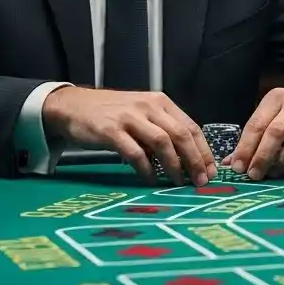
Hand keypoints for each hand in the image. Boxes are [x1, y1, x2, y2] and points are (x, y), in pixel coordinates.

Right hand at [42, 87, 215, 185]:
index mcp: (160, 102)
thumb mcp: (142, 113)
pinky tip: (151, 179)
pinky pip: (135, 152)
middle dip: (195, 160)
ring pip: (162, 142)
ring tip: (179, 182)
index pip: (190, 126)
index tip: (211, 170)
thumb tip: (186, 157)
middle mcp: (148, 106)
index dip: (203, 150)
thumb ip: (161, 129)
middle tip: (201, 181)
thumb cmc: (110, 112)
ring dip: (174, 165)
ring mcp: (130, 117)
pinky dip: (146, 168)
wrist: (73, 105)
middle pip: (180, 134)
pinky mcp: (111, 131)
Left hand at [229, 85, 283, 179]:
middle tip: (254, 175)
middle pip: (276, 132)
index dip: (246, 147)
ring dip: (282, 162)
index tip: (238, 168)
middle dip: (262, 156)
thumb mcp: (273, 115)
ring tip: (273, 173)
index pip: (257, 123)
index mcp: (275, 97)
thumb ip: (253, 137)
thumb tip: (230, 163)